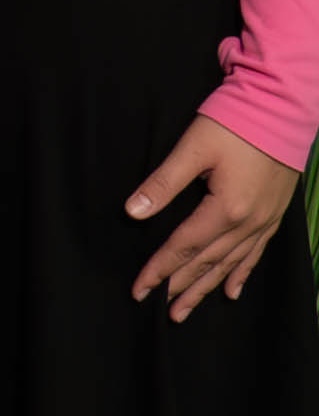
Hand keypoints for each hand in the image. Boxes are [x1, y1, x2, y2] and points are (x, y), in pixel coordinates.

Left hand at [127, 110, 302, 319]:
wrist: (284, 104)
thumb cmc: (236, 121)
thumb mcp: (192, 148)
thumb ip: (162, 183)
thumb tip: (132, 212)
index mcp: (226, 209)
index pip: (183, 248)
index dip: (159, 270)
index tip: (139, 290)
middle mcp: (248, 222)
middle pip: (207, 263)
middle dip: (181, 287)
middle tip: (161, 311)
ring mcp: (264, 219)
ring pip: (231, 264)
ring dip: (207, 287)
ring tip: (186, 309)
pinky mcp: (274, 213)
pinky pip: (256, 253)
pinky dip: (241, 273)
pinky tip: (232, 291)